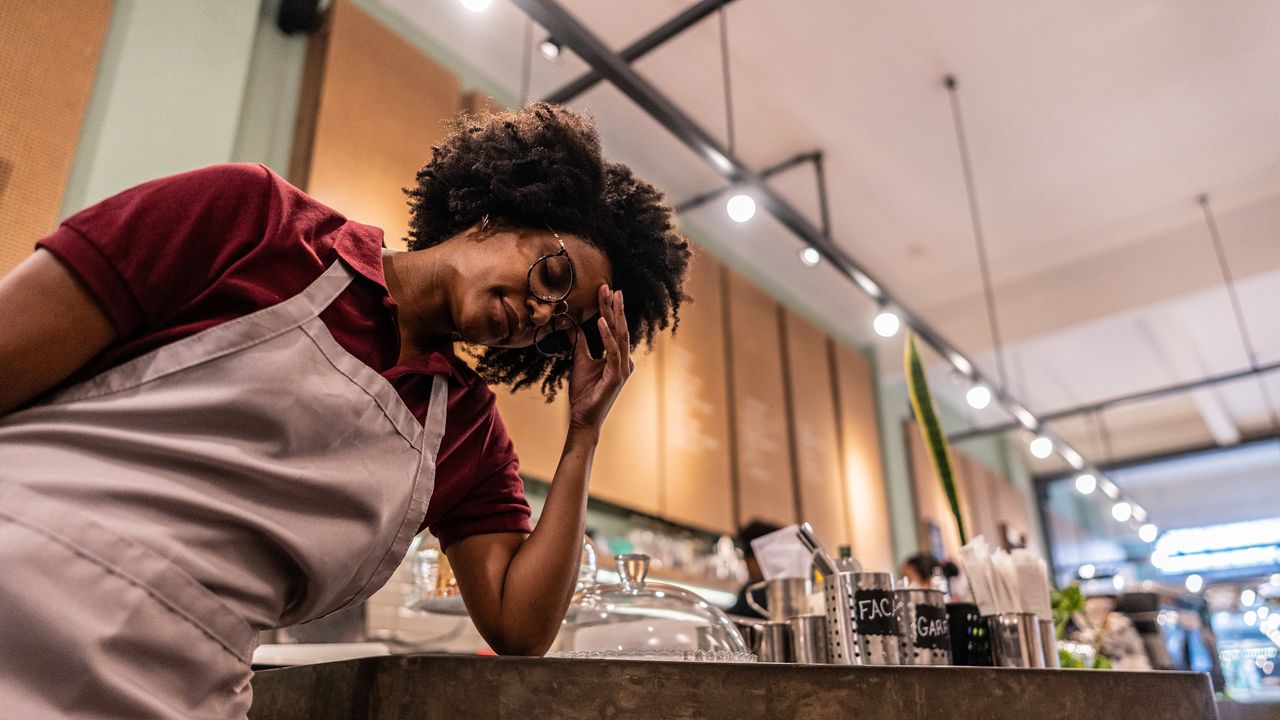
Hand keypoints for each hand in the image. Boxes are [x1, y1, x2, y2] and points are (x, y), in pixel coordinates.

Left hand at [567, 284, 632, 431]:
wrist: (583, 418)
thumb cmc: (584, 393)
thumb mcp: (580, 361)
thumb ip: (581, 343)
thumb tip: (574, 326)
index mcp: (617, 356)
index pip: (613, 327)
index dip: (609, 308)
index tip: (604, 289)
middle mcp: (624, 360)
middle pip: (619, 328)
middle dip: (615, 306)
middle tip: (611, 287)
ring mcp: (622, 368)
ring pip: (620, 336)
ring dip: (615, 315)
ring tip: (610, 297)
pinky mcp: (616, 376)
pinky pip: (612, 352)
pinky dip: (607, 336)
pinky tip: (602, 322)